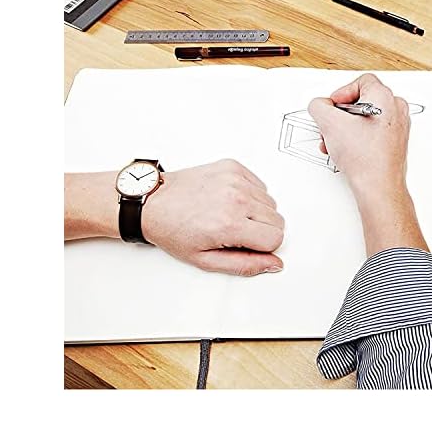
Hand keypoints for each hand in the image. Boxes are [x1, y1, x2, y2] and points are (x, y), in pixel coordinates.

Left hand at [142, 160, 284, 275]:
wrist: (154, 202)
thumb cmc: (173, 230)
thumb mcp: (206, 259)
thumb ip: (245, 265)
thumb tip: (273, 263)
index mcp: (230, 224)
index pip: (276, 238)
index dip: (263, 247)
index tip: (247, 245)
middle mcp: (235, 198)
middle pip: (277, 220)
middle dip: (261, 230)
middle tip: (236, 231)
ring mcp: (234, 179)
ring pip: (271, 202)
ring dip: (256, 212)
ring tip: (230, 214)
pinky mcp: (232, 167)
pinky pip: (260, 184)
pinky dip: (250, 194)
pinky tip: (229, 200)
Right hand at [308, 73, 410, 195]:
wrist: (378, 185)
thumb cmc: (364, 157)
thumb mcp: (329, 124)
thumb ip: (319, 106)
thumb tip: (320, 105)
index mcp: (384, 97)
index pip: (361, 81)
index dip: (342, 93)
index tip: (333, 107)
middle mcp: (395, 109)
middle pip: (362, 101)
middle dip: (341, 115)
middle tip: (332, 126)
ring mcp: (397, 126)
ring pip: (366, 118)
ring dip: (346, 128)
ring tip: (336, 142)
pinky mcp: (395, 142)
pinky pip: (373, 131)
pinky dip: (357, 138)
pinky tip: (346, 150)